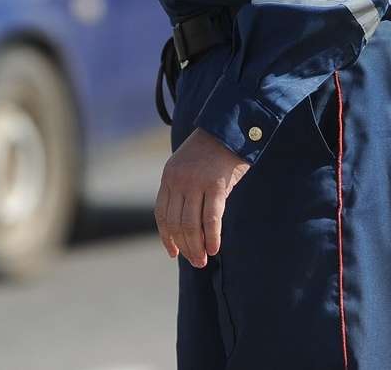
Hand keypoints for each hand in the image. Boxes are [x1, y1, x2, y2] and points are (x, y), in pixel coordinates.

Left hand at [154, 127, 249, 267]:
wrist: (228, 129)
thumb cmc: (211, 151)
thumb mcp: (188, 166)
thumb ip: (183, 189)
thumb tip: (185, 223)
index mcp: (169, 176)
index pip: (161, 214)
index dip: (166, 236)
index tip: (173, 252)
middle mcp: (178, 180)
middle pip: (175, 223)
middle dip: (184, 246)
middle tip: (194, 261)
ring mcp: (195, 182)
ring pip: (191, 224)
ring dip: (196, 246)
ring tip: (203, 260)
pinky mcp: (215, 185)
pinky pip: (211, 218)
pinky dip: (212, 237)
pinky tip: (214, 249)